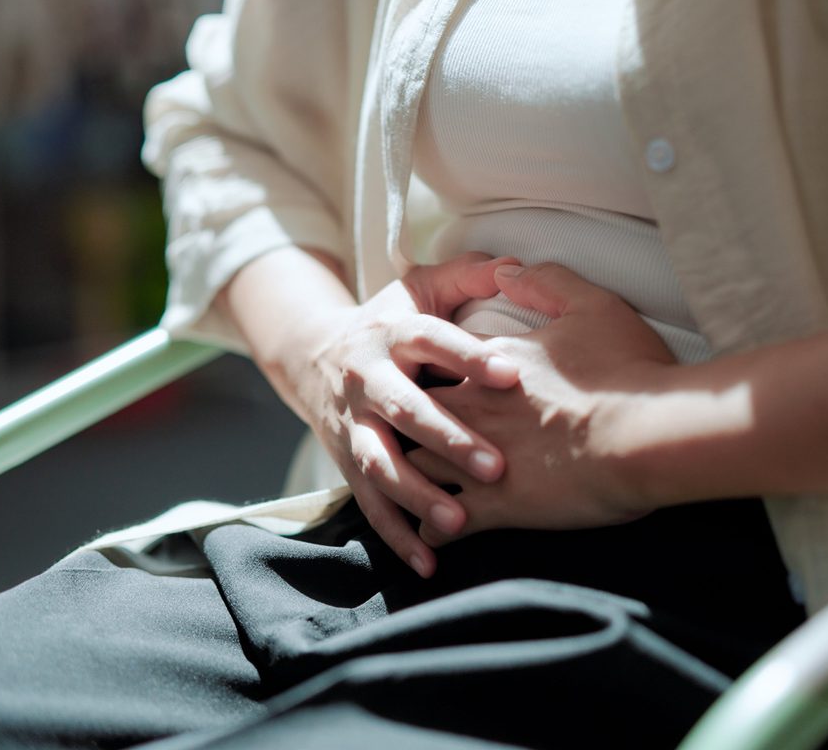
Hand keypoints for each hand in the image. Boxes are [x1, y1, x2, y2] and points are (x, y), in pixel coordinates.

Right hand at [254, 252, 521, 576]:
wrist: (313, 358)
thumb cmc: (390, 322)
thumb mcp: (419, 287)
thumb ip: (467, 275)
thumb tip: (514, 265)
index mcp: (393, 331)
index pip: (432, 340)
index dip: (468, 355)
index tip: (512, 373)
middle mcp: (368, 378)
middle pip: (405, 409)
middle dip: (448, 439)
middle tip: (496, 466)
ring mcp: (354, 425)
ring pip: (379, 463)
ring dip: (416, 495)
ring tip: (457, 522)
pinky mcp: (346, 463)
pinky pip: (369, 503)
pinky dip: (396, 534)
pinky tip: (429, 561)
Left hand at [406, 263, 677, 542]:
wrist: (648, 436)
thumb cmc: (627, 370)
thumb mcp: (593, 306)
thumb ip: (546, 281)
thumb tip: (505, 270)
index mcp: (490, 363)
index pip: (439, 360)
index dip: (431, 369)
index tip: (429, 376)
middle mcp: (473, 408)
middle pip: (413, 412)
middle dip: (404, 422)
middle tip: (402, 432)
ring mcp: (477, 458)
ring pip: (415, 469)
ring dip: (408, 478)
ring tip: (407, 488)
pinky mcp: (494, 507)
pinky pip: (443, 523)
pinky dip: (432, 529)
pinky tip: (431, 535)